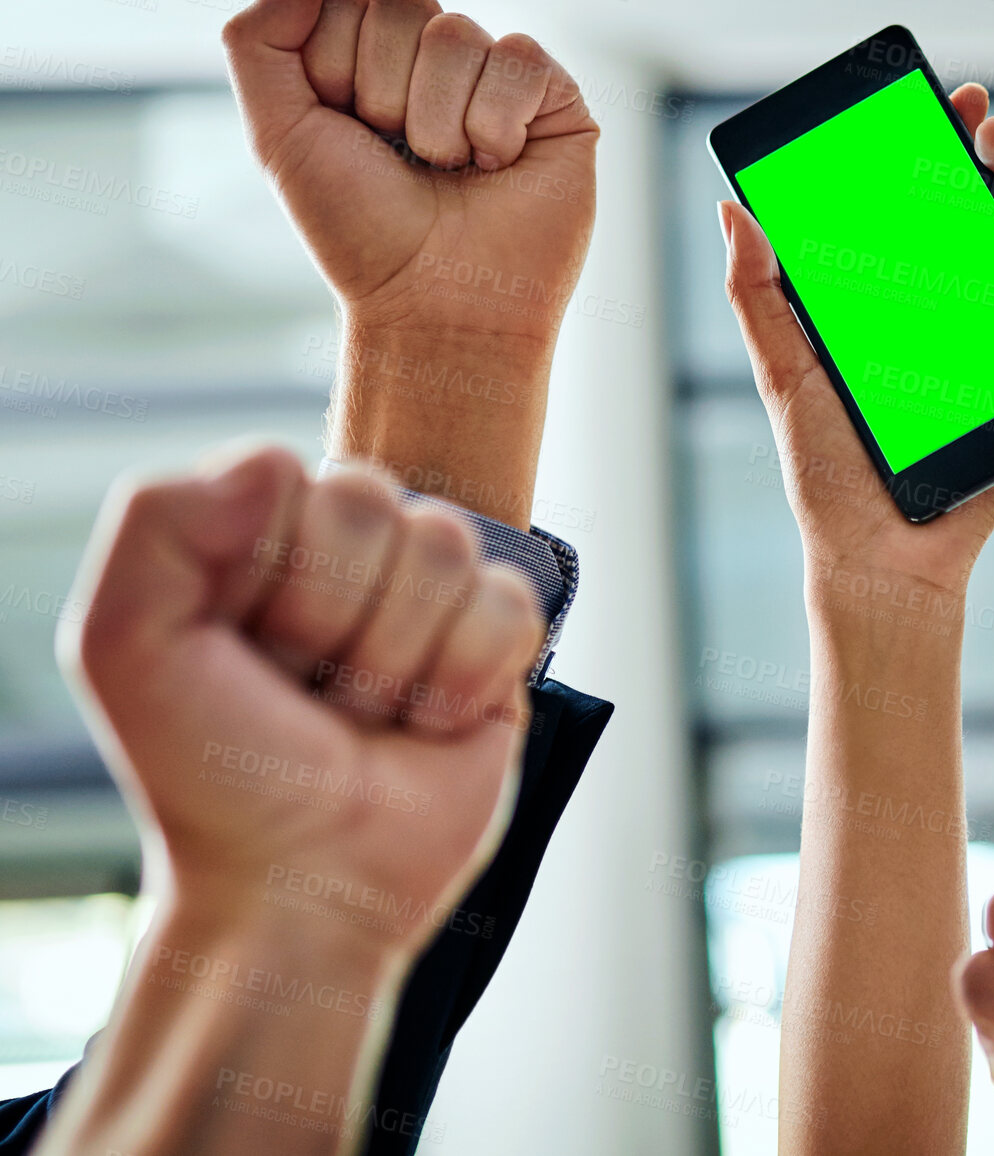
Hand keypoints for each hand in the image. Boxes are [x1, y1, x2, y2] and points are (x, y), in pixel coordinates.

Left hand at [58, 445, 541, 958]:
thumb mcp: (125, 644)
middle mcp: (348, 560)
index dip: (274, 569)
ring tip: (365, 715)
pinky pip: (510, 603)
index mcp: (258, 541)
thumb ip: (158, 519)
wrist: (304, 887)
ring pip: (448, 547)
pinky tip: (427, 722)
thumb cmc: (215, 778)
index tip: (246, 651)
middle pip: (377, 504)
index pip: (294, 477)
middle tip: (308, 692)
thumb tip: (273, 463)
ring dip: (397, 658)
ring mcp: (427, 600)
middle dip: (335, 618)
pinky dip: (466, 676)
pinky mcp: (497, 648)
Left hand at [221, 0, 596, 344]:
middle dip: (386, 90)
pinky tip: (498, 170)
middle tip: (404, 157)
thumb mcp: (279, 135)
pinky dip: (495, 125)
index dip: (335, 67)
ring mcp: (498, 80)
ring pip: (457, 32)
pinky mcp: (557, 103)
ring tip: (453, 172)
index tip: (351, 134)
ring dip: (439, 121)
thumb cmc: (363, 235)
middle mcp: (436, 63)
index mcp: (370, 60)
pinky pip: (518, 58)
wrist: (435, 306)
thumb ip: (258, 39)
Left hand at [719, 84, 993, 602]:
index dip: (943, 144)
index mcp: (895, 294)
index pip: (924, 201)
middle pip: (990, 211)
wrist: (882, 559)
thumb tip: (734, 210)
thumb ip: (760, 299)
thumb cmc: (829, 474)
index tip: (950, 100)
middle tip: (989, 138)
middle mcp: (951, 307)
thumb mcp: (786, 377)